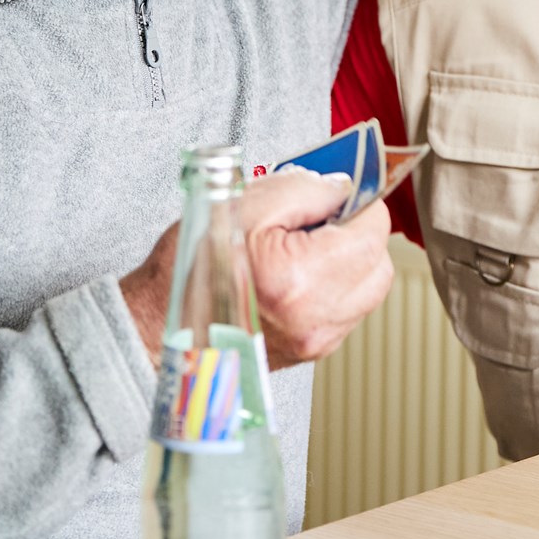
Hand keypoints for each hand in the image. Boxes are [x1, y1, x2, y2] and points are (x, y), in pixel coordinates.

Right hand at [119, 172, 393, 366]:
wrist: (159, 322)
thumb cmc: (190, 266)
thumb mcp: (243, 204)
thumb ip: (305, 189)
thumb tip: (344, 188)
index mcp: (300, 278)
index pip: (372, 231)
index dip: (359, 204)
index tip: (337, 195)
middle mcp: (316, 318)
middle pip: (379, 265)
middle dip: (361, 235)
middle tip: (323, 220)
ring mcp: (317, 340)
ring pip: (368, 290)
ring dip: (350, 262)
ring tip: (307, 248)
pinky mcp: (311, 350)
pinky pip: (347, 309)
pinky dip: (336, 286)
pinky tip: (300, 274)